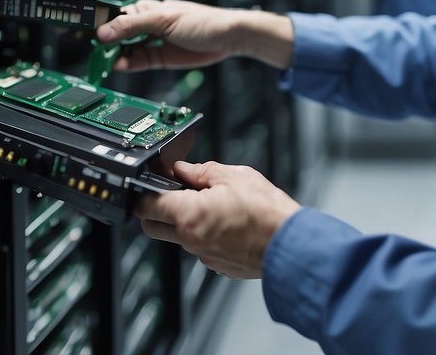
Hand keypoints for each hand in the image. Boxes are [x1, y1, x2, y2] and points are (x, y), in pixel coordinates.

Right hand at [97, 0, 294, 70]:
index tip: (87, 31)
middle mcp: (145, 25)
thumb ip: (134, 26)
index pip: (116, 14)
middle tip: (94, 52)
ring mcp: (152, 42)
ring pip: (125, 50)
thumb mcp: (164, 20)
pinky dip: (127, 64)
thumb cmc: (202, 20)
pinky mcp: (159, 58)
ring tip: (104, 61)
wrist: (229, 39)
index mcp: (145, 9)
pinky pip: (137, 61)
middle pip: (117, 34)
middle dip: (105, 43)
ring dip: (115, 55)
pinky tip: (120, 65)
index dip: (100, 22)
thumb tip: (106, 31)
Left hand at [135, 161, 300, 278]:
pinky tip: (226, 222)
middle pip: (152, 226)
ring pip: (179, 237)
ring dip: (185, 220)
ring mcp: (203, 255)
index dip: (145, 191)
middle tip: (172, 193)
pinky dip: (205, 234)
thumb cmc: (266, 212)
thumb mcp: (234, 175)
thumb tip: (184, 169)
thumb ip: (201, 171)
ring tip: (212, 203)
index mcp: (189, 215)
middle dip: (155, 209)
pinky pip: (201, 247)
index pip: (146, 205)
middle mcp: (190, 239)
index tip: (152, 182)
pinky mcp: (218, 265)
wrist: (290, 243)